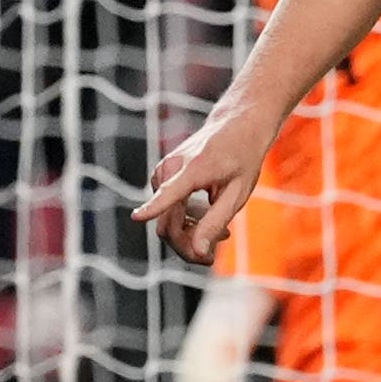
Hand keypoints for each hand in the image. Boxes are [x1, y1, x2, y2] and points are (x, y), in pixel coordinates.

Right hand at [132, 110, 272, 264]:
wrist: (236, 125)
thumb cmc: (242, 158)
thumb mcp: (238, 193)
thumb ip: (216, 221)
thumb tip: (198, 253)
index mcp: (196, 168)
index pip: (171, 191)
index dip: (154, 206)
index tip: (138, 216)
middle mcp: (171, 168)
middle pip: (167, 224)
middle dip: (187, 245)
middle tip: (211, 256)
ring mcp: (162, 172)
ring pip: (165, 221)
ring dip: (189, 233)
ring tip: (222, 232)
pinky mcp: (160, 177)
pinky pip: (166, 210)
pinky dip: (184, 219)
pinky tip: (208, 216)